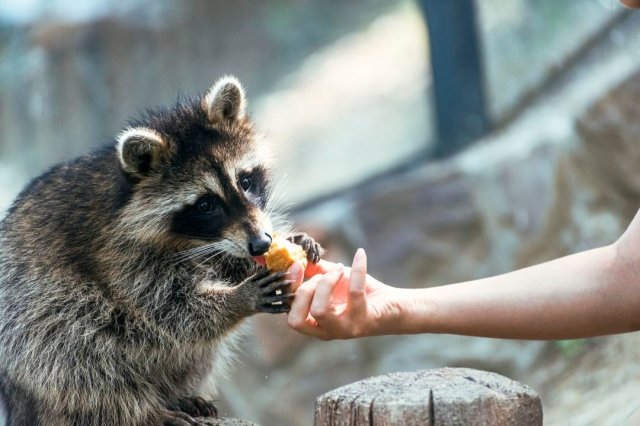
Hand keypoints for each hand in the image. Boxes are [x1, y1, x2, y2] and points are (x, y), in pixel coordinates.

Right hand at [285, 249, 404, 338]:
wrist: (393, 305)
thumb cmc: (361, 292)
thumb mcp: (334, 280)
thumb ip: (316, 270)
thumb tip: (299, 256)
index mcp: (315, 323)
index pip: (290, 313)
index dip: (290, 288)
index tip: (296, 264)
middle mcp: (327, 330)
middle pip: (297, 318)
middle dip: (305, 290)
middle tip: (322, 274)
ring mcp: (345, 328)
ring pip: (320, 311)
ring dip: (326, 283)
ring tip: (339, 269)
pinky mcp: (365, 320)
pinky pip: (354, 293)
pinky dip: (356, 269)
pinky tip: (360, 255)